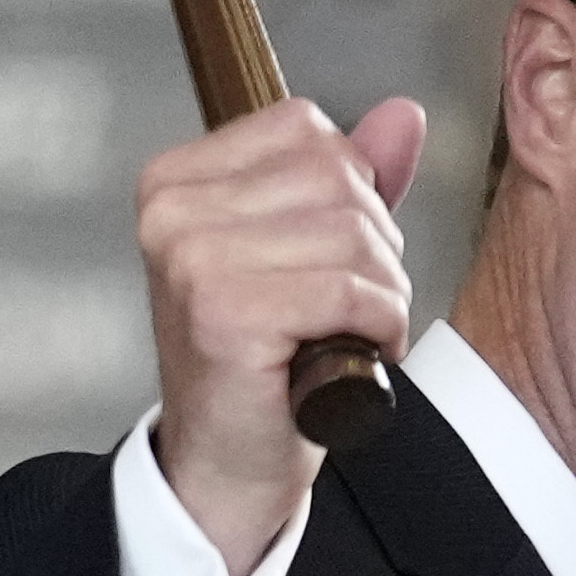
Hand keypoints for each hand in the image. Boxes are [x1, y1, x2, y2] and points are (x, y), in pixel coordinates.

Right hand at [137, 95, 424, 575]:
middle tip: (342, 308)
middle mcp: (172, 209)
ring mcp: (192, 259)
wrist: (228, 461)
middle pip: (336, 177)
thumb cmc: (264, 359)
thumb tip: (403, 114)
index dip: (349, 192)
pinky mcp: (226, 312)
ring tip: (343, 333)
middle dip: (371, 247)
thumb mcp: (308, 248)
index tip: (323, 255)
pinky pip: (351, 290)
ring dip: (379, 294)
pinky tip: (347, 355)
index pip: (306, 128)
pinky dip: (376, 326)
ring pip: (353, 233)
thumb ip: (353, 178)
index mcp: (177, 178)